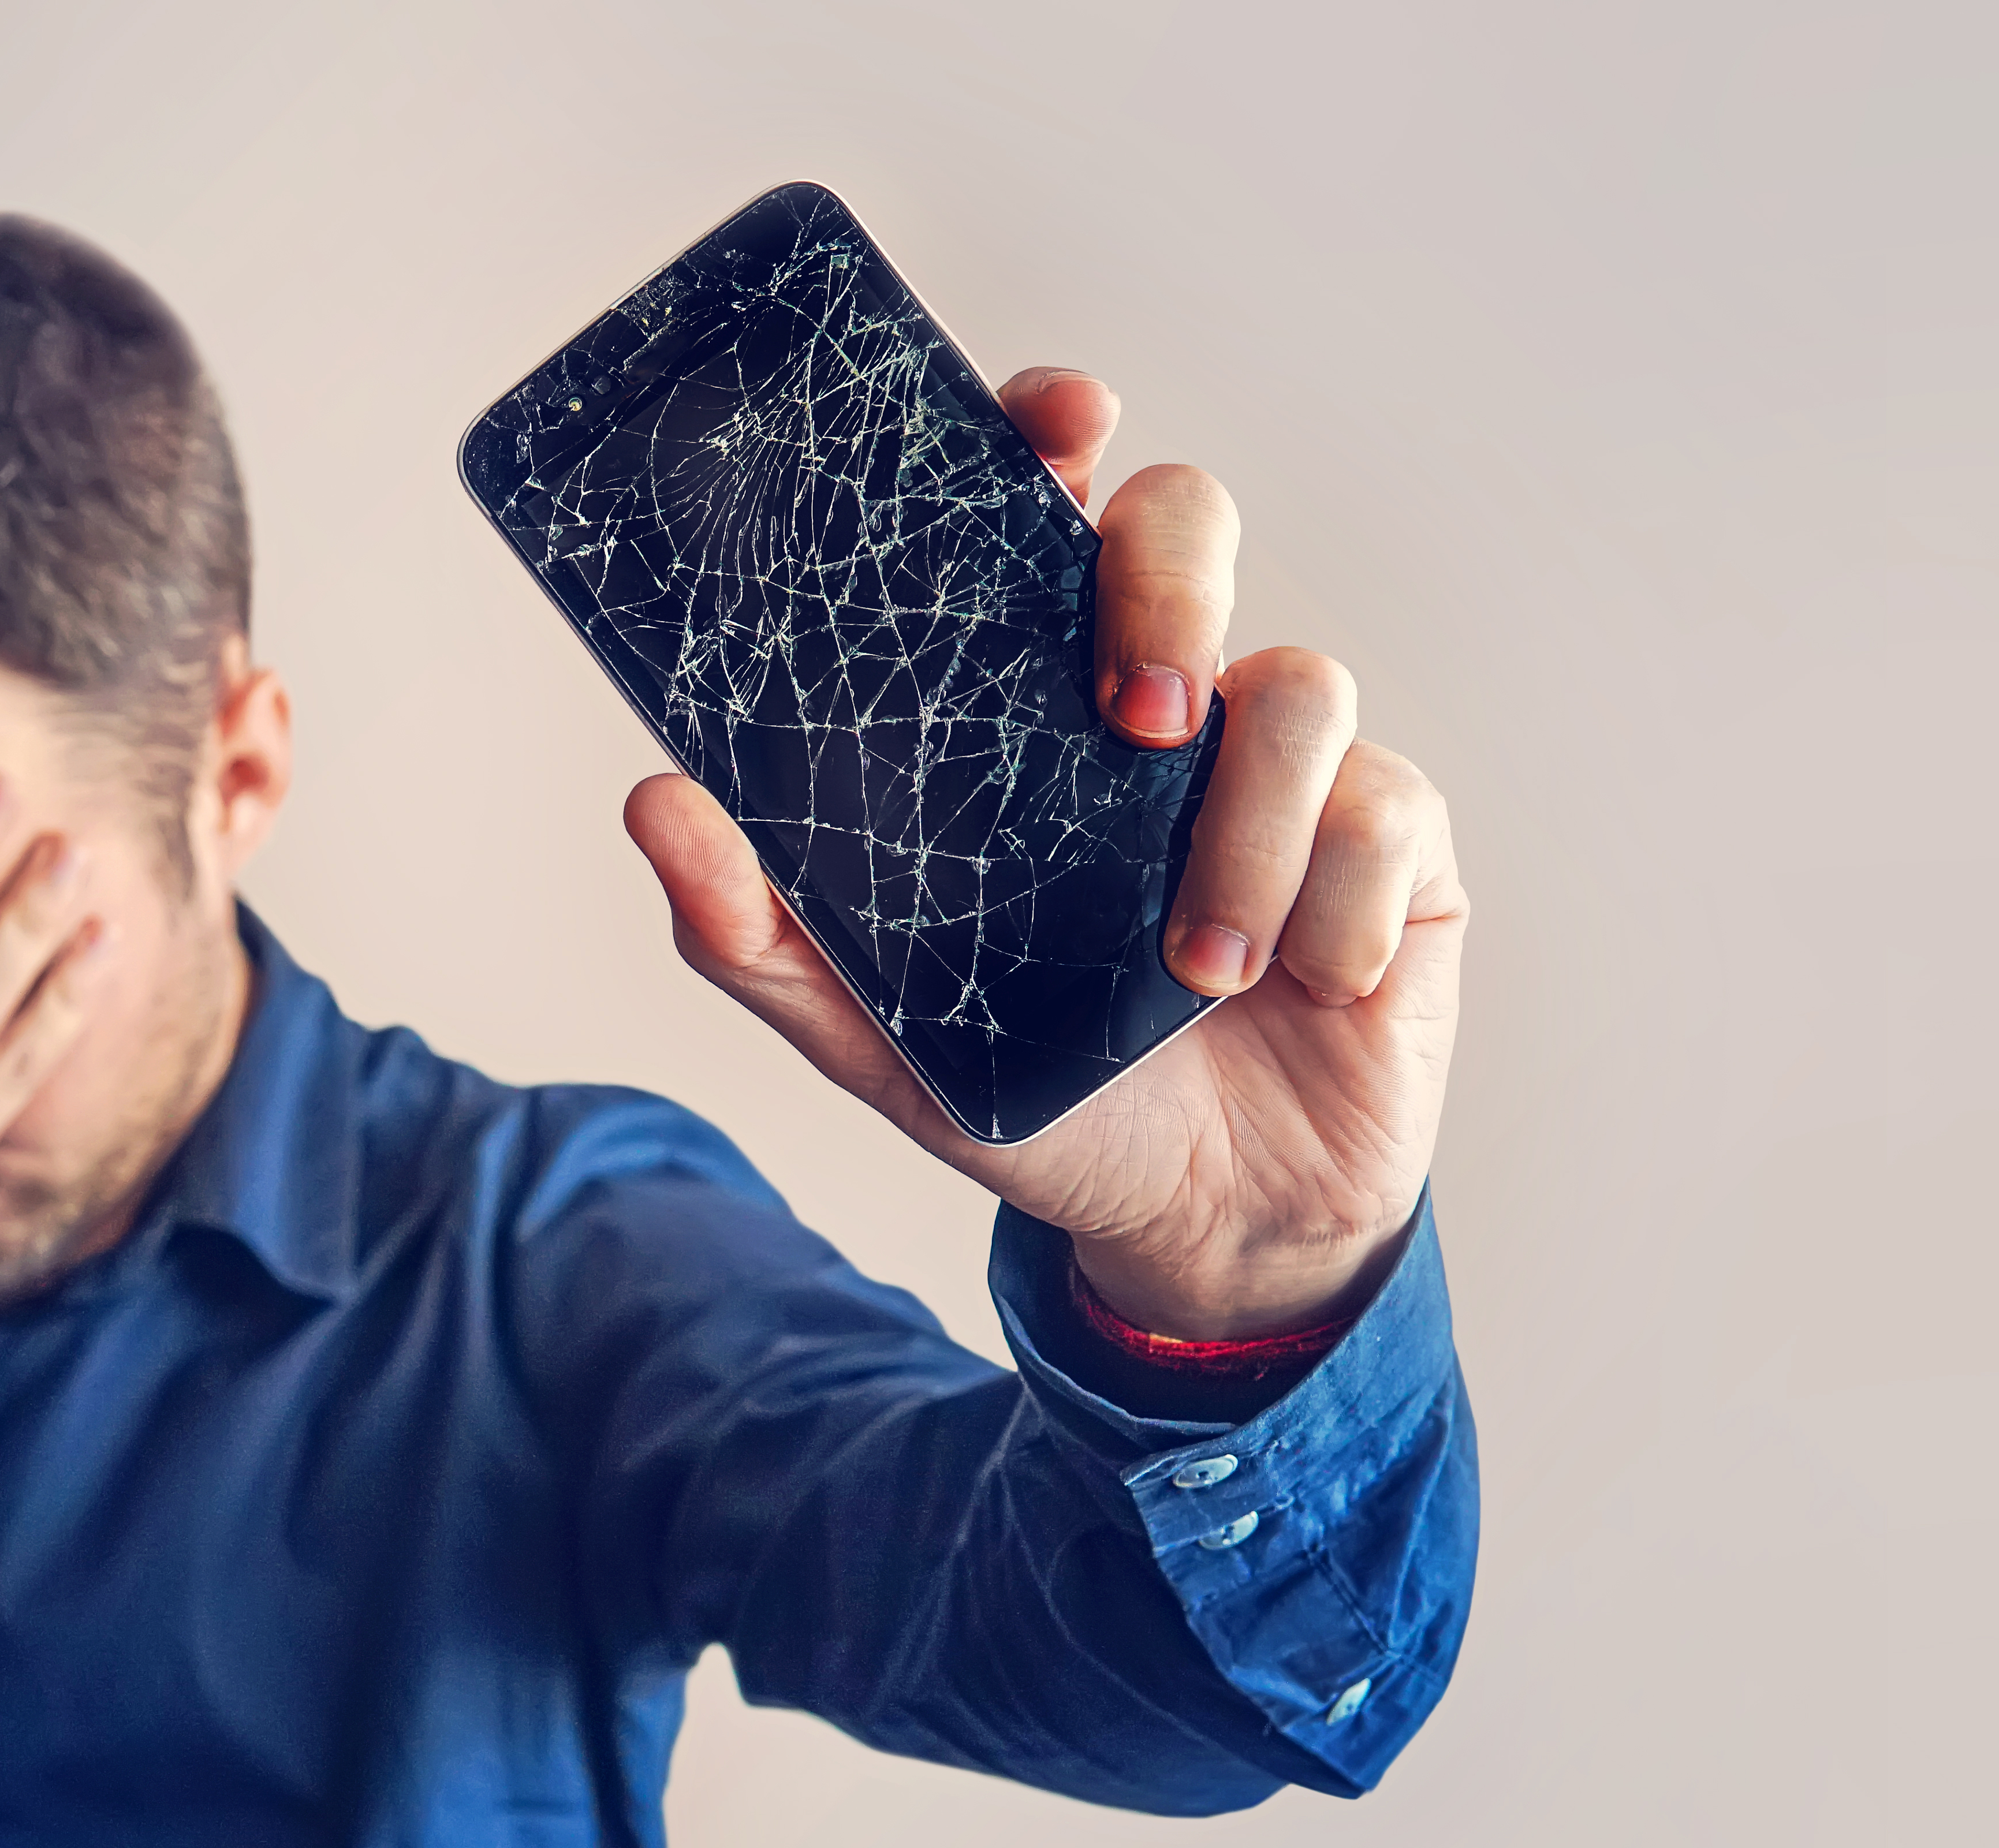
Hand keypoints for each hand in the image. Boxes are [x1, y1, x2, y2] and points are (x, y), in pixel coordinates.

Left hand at [624, 369, 1467, 1340]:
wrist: (1190, 1225)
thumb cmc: (1039, 1095)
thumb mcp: (873, 1030)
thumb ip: (757, 930)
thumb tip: (655, 803)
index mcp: (1031, 709)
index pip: (1042, 517)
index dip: (1052, 435)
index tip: (1057, 419)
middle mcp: (1160, 703)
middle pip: (1187, 524)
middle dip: (1169, 586)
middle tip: (1135, 716)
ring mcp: (1285, 764)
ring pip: (1300, 686)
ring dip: (1245, 832)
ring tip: (1195, 970)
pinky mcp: (1395, 841)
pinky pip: (1386, 810)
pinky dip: (1329, 912)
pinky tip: (1292, 990)